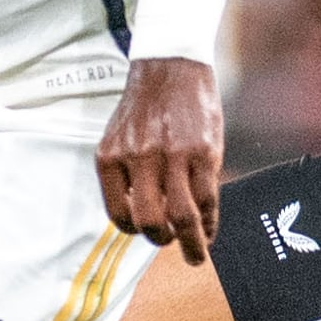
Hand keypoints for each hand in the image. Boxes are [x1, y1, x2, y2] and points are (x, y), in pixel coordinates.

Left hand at [97, 57, 224, 262]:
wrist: (171, 65)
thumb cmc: (146, 106)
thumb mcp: (120, 137)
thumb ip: (125, 173)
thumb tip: (139, 215)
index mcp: (111, 157)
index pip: (118, 214)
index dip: (132, 230)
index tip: (143, 232)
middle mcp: (138, 159)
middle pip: (149, 222)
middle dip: (161, 241)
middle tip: (170, 244)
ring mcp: (172, 156)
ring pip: (181, 217)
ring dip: (190, 244)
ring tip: (194, 255)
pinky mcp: (203, 152)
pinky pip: (206, 199)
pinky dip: (209, 222)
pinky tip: (209, 229)